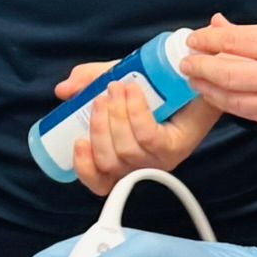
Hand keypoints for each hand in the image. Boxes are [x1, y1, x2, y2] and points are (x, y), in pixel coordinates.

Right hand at [54, 61, 221, 196]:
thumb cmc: (155, 84)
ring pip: (127, 149)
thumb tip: (63, 90)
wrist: (193, 74)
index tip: (78, 142)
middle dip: (99, 129)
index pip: (100, 182)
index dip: (84, 168)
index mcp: (123, 157)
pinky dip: (136, 113)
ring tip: (118, 88)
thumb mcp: (114, 79)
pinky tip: (133, 93)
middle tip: (100, 98)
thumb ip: (88, 83)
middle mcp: (142, 164)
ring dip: (117, 117)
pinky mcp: (177, 146)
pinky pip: (148, 136)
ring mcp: (161, 158)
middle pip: (109, 163)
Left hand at [181, 15, 256, 128]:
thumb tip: (220, 27)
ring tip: (194, 80)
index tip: (193, 39)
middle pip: (227, 73)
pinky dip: (229, 104)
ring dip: (208, 89)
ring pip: (233, 99)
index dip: (207, 41)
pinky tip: (219, 96)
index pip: (234, 42)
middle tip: (185, 62)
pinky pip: (249, 113)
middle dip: (200, 67)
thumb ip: (255, 31)